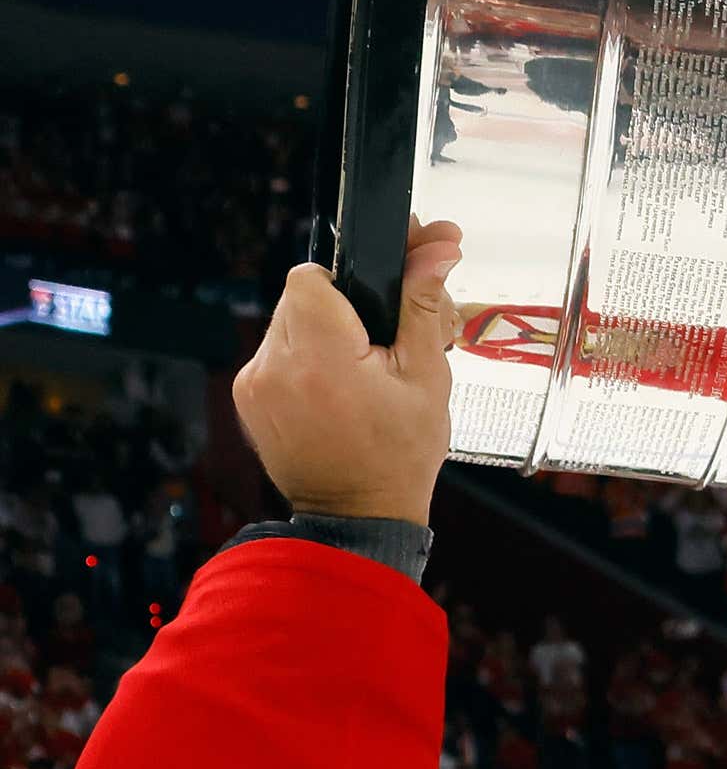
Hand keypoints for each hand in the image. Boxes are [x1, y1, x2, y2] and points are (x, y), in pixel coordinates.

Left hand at [231, 218, 463, 522]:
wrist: (360, 518)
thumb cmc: (399, 457)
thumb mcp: (427, 379)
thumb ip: (423, 306)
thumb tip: (436, 249)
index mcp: (321, 357)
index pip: (312, 275)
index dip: (347, 281)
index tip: (375, 305)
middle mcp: (276, 366)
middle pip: (300, 296)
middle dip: (342, 308)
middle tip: (380, 342)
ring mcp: (255, 383)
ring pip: (287, 322)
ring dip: (323, 334)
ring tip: (360, 371)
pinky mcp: (248, 398)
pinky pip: (276, 353)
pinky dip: (304, 361)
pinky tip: (335, 390)